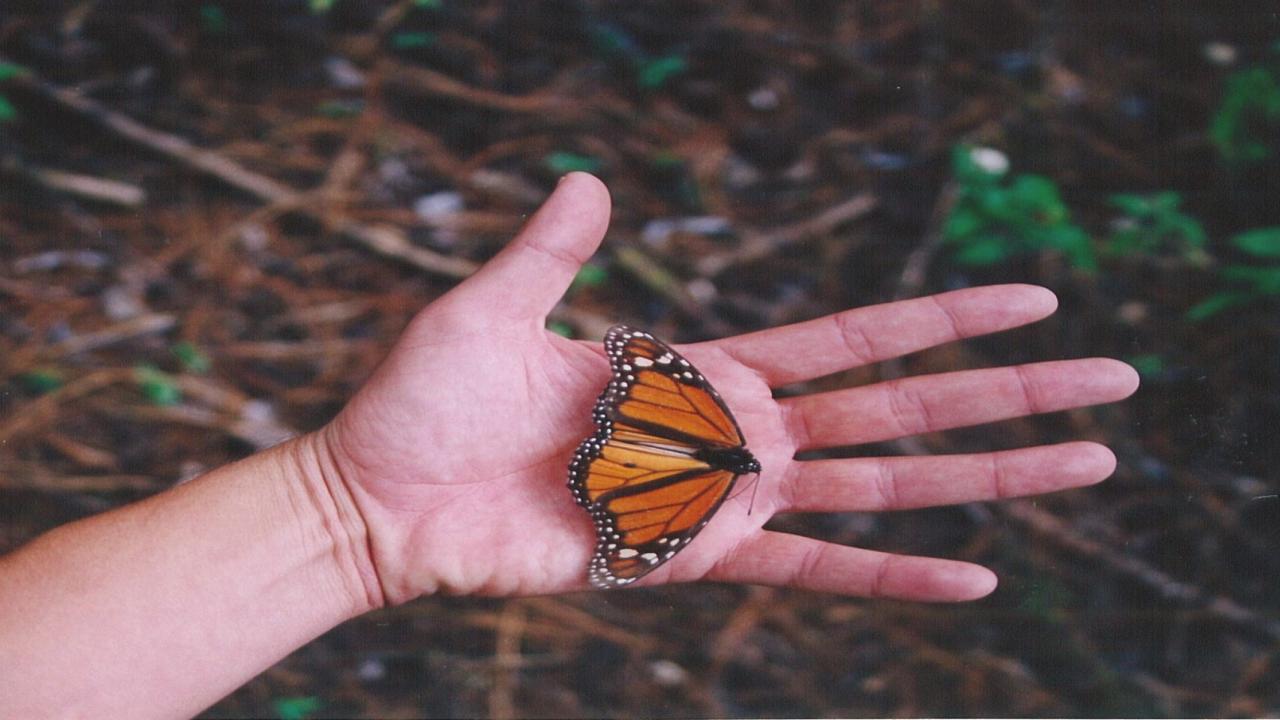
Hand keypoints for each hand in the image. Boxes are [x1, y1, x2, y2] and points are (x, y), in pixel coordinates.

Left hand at [317, 173, 1137, 603]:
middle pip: (902, 409)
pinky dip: (897, 576)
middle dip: (1010, 393)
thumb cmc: (426, 398)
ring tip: (1090, 462)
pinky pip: (814, 569)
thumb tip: (591, 176)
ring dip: (991, 477)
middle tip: (1114, 377)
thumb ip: (554, 248)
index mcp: (700, 366)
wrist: (381, 496)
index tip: (1031, 299)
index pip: (855, 338)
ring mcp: (722, 501)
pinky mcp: (693, 563)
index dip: (944, 319)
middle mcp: (733, 433)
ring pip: (885, 485)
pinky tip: (980, 578)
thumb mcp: (492, 303)